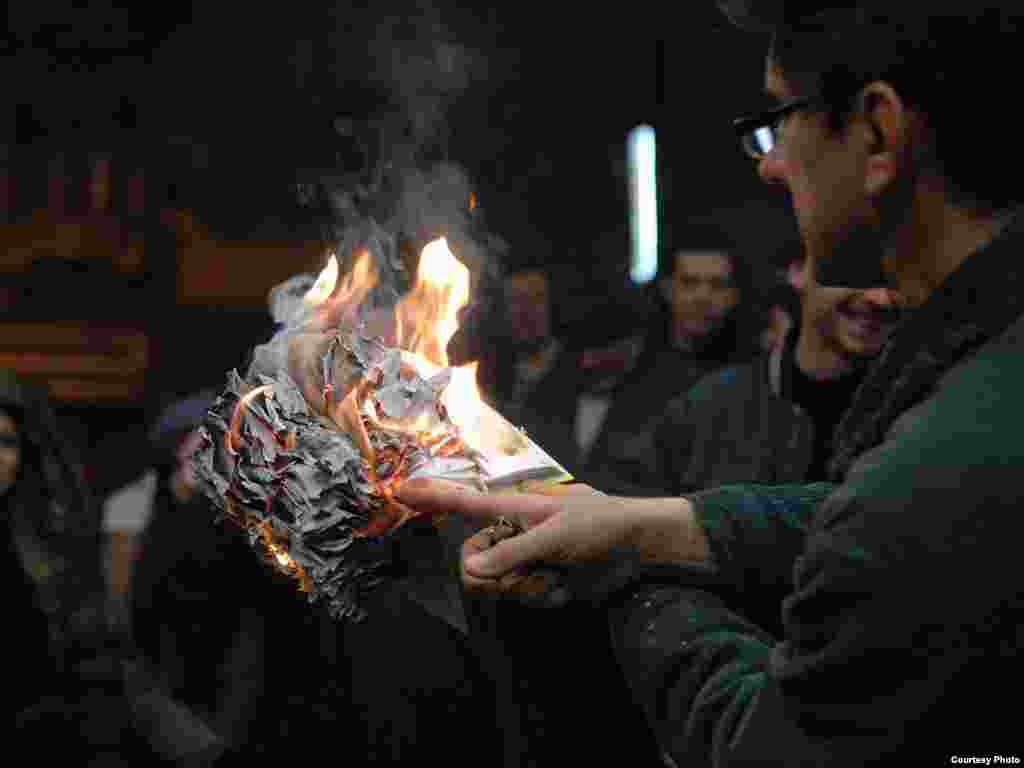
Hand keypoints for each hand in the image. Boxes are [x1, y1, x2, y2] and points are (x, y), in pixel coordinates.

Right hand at [396, 479, 650, 604]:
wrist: (638, 547)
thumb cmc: (599, 525)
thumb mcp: (556, 535)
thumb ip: (512, 552)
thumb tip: (470, 568)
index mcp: (512, 509)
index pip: (463, 501)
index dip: (431, 497)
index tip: (398, 490)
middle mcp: (511, 533)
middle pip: (473, 561)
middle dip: (497, 577)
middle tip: (529, 577)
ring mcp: (524, 558)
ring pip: (496, 584)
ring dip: (525, 588)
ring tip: (556, 579)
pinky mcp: (538, 579)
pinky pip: (520, 597)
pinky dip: (541, 596)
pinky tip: (563, 588)